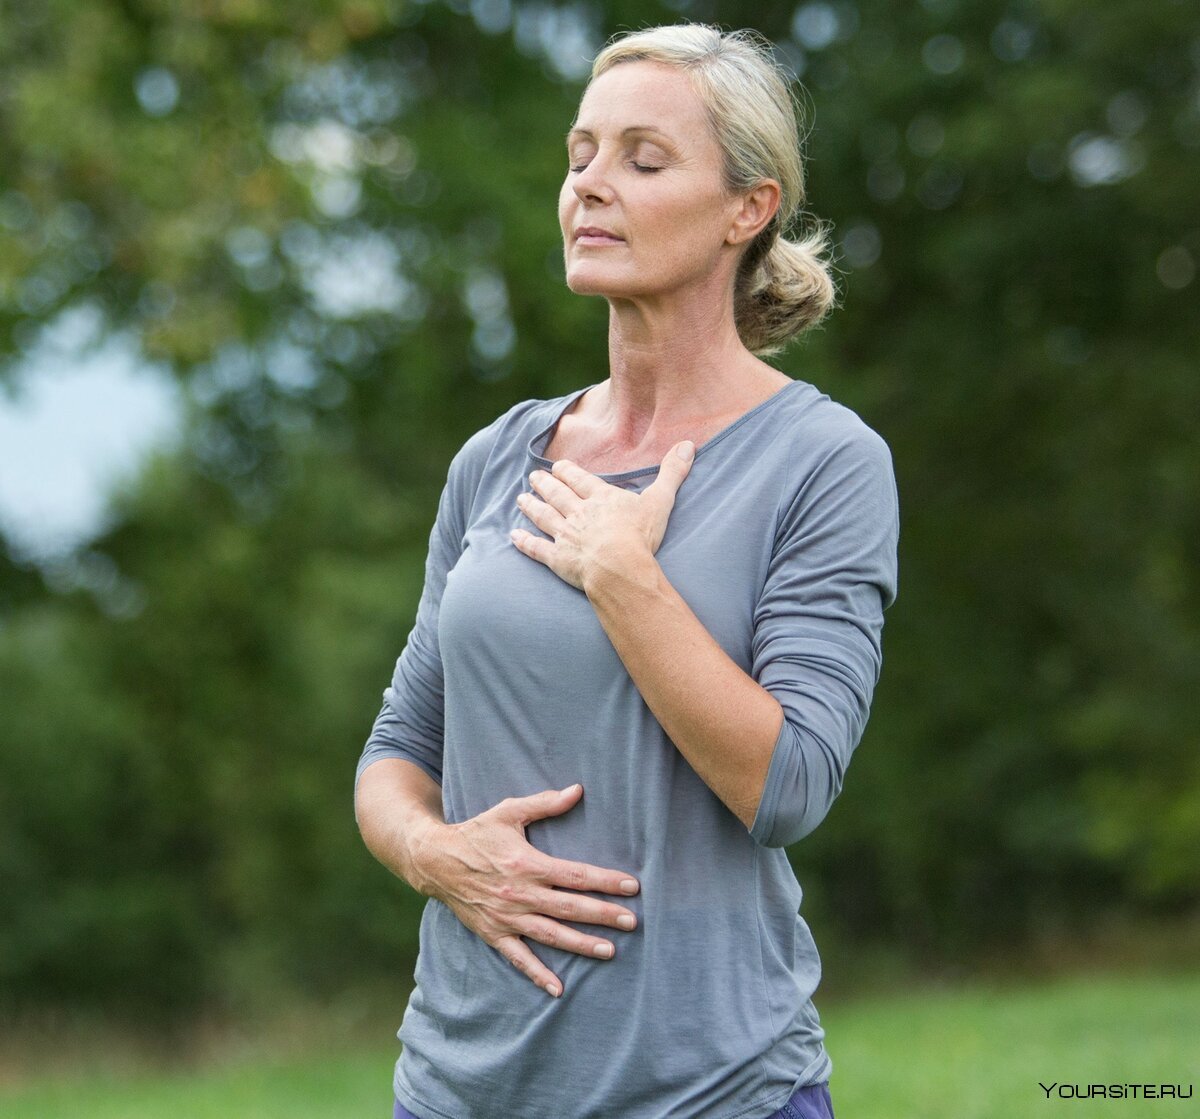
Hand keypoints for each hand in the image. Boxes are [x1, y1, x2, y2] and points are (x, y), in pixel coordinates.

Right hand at [417, 783, 640, 997]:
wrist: (435, 860)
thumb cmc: (476, 833)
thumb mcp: (509, 812)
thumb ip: (545, 803)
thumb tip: (578, 790)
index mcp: (529, 864)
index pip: (576, 875)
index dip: (606, 881)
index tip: (632, 886)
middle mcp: (521, 894)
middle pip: (570, 908)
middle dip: (603, 915)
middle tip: (632, 922)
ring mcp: (507, 918)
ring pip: (551, 935)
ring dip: (581, 944)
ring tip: (609, 951)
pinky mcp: (494, 934)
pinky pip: (519, 958)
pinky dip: (538, 975)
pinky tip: (558, 989)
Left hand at [510, 441, 694, 590]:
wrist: (619, 568)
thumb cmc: (640, 536)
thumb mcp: (661, 501)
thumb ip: (672, 473)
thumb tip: (689, 444)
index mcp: (601, 498)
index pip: (580, 480)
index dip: (567, 472)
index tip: (557, 466)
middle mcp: (579, 513)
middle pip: (557, 495)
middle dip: (545, 484)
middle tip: (533, 477)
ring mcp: (566, 536)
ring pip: (544, 517)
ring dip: (531, 507)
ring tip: (521, 498)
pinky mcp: (559, 560)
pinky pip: (537, 549)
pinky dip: (525, 542)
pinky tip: (514, 536)